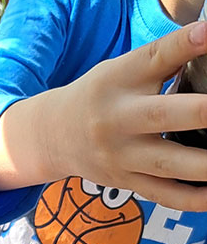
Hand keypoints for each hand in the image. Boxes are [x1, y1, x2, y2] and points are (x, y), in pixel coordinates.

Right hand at [0, 22, 206, 210]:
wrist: (51, 136)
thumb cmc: (99, 96)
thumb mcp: (121, 70)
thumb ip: (164, 59)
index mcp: (118, 81)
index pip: (155, 57)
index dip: (185, 44)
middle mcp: (117, 118)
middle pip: (162, 115)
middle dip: (201, 112)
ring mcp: (120, 155)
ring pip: (167, 163)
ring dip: (204, 166)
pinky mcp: (125, 181)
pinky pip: (162, 194)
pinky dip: (192, 199)